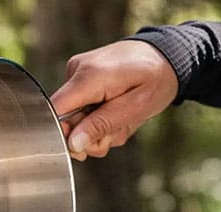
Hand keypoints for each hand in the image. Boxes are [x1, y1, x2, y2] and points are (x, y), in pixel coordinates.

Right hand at [50, 40, 178, 160]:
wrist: (165, 55)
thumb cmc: (156, 78)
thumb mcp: (135, 108)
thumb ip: (102, 125)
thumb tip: (73, 144)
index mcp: (89, 76)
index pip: (54, 111)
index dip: (63, 135)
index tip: (83, 147)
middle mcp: (77, 71)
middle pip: (65, 121)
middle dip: (89, 137)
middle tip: (114, 134)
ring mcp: (78, 73)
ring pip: (75, 119)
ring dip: (98, 129)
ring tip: (120, 120)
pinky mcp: (81, 78)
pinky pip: (81, 109)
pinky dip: (98, 118)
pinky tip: (114, 112)